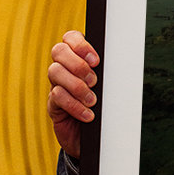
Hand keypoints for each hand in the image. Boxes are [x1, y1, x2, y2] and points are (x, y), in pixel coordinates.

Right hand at [47, 31, 99, 157]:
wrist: (95, 136)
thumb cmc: (105, 106)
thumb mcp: (109, 86)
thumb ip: (109, 72)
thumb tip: (120, 61)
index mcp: (78, 57)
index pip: (70, 37)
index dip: (80, 45)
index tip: (96, 60)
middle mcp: (64, 68)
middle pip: (59, 51)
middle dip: (78, 64)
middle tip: (94, 81)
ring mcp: (56, 84)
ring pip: (55, 72)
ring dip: (77, 86)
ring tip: (92, 100)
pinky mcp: (53, 104)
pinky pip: (57, 96)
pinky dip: (74, 105)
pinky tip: (88, 114)